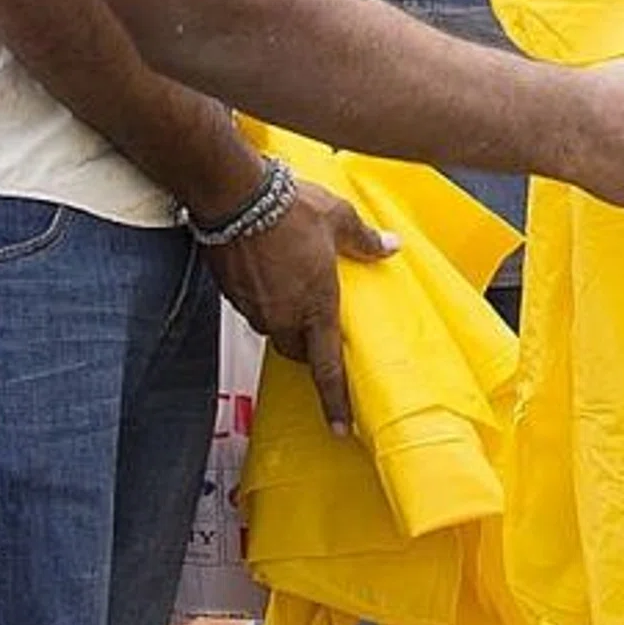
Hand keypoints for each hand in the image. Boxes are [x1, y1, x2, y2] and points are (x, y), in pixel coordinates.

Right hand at [206, 179, 392, 435]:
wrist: (237, 197)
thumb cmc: (289, 207)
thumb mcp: (339, 218)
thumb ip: (364, 239)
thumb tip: (389, 246)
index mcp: (317, 304)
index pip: (328, 367)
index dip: (335, 400)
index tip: (342, 427)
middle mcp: (284, 315)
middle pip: (298, 351)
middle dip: (309, 348)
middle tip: (319, 332)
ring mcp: (255, 308)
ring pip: (274, 330)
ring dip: (285, 322)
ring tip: (293, 292)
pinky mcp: (233, 295)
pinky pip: (253, 310)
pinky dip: (264, 301)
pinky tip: (269, 275)